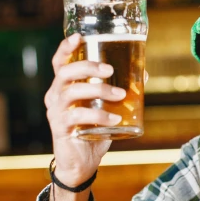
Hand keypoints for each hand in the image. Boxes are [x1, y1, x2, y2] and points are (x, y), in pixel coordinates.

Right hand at [44, 33, 124, 187]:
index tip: (79, 36)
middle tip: (111, 70)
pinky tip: (115, 117)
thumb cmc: (94, 130)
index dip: (66, 48)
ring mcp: (55, 113)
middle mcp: (55, 96)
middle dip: (88, 67)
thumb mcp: (107, 107)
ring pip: (71, 93)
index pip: (60, 62)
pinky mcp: (61, 129)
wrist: (82, 163)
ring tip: (120, 94)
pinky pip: (77, 117)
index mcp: (64, 87)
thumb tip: (144, 74)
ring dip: (99, 90)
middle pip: (65, 73)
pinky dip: (98, 115)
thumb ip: (120, 90)